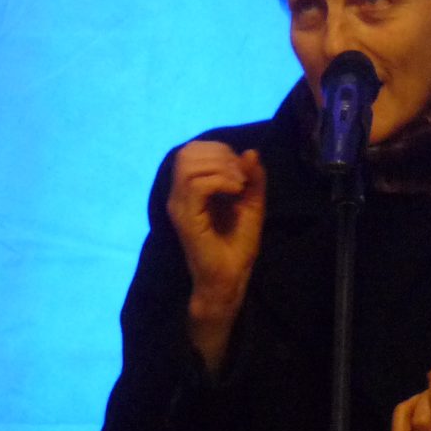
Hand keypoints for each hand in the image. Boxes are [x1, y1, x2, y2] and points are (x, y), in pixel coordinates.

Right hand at [166, 141, 265, 303]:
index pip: (192, 150)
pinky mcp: (186, 219)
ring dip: (220, 167)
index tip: (241, 170)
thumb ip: (251, 178)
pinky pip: (196, 185)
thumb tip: (250, 151)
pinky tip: (236, 192)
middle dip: (220, 155)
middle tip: (241, 177)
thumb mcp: (252, 205)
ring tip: (239, 185)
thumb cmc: (238, 247)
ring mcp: (179, 206)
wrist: (230, 280)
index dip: (219, 150)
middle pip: (187, 153)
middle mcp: (178, 195)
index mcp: (189, 190)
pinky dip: (220, 181)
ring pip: (188, 165)